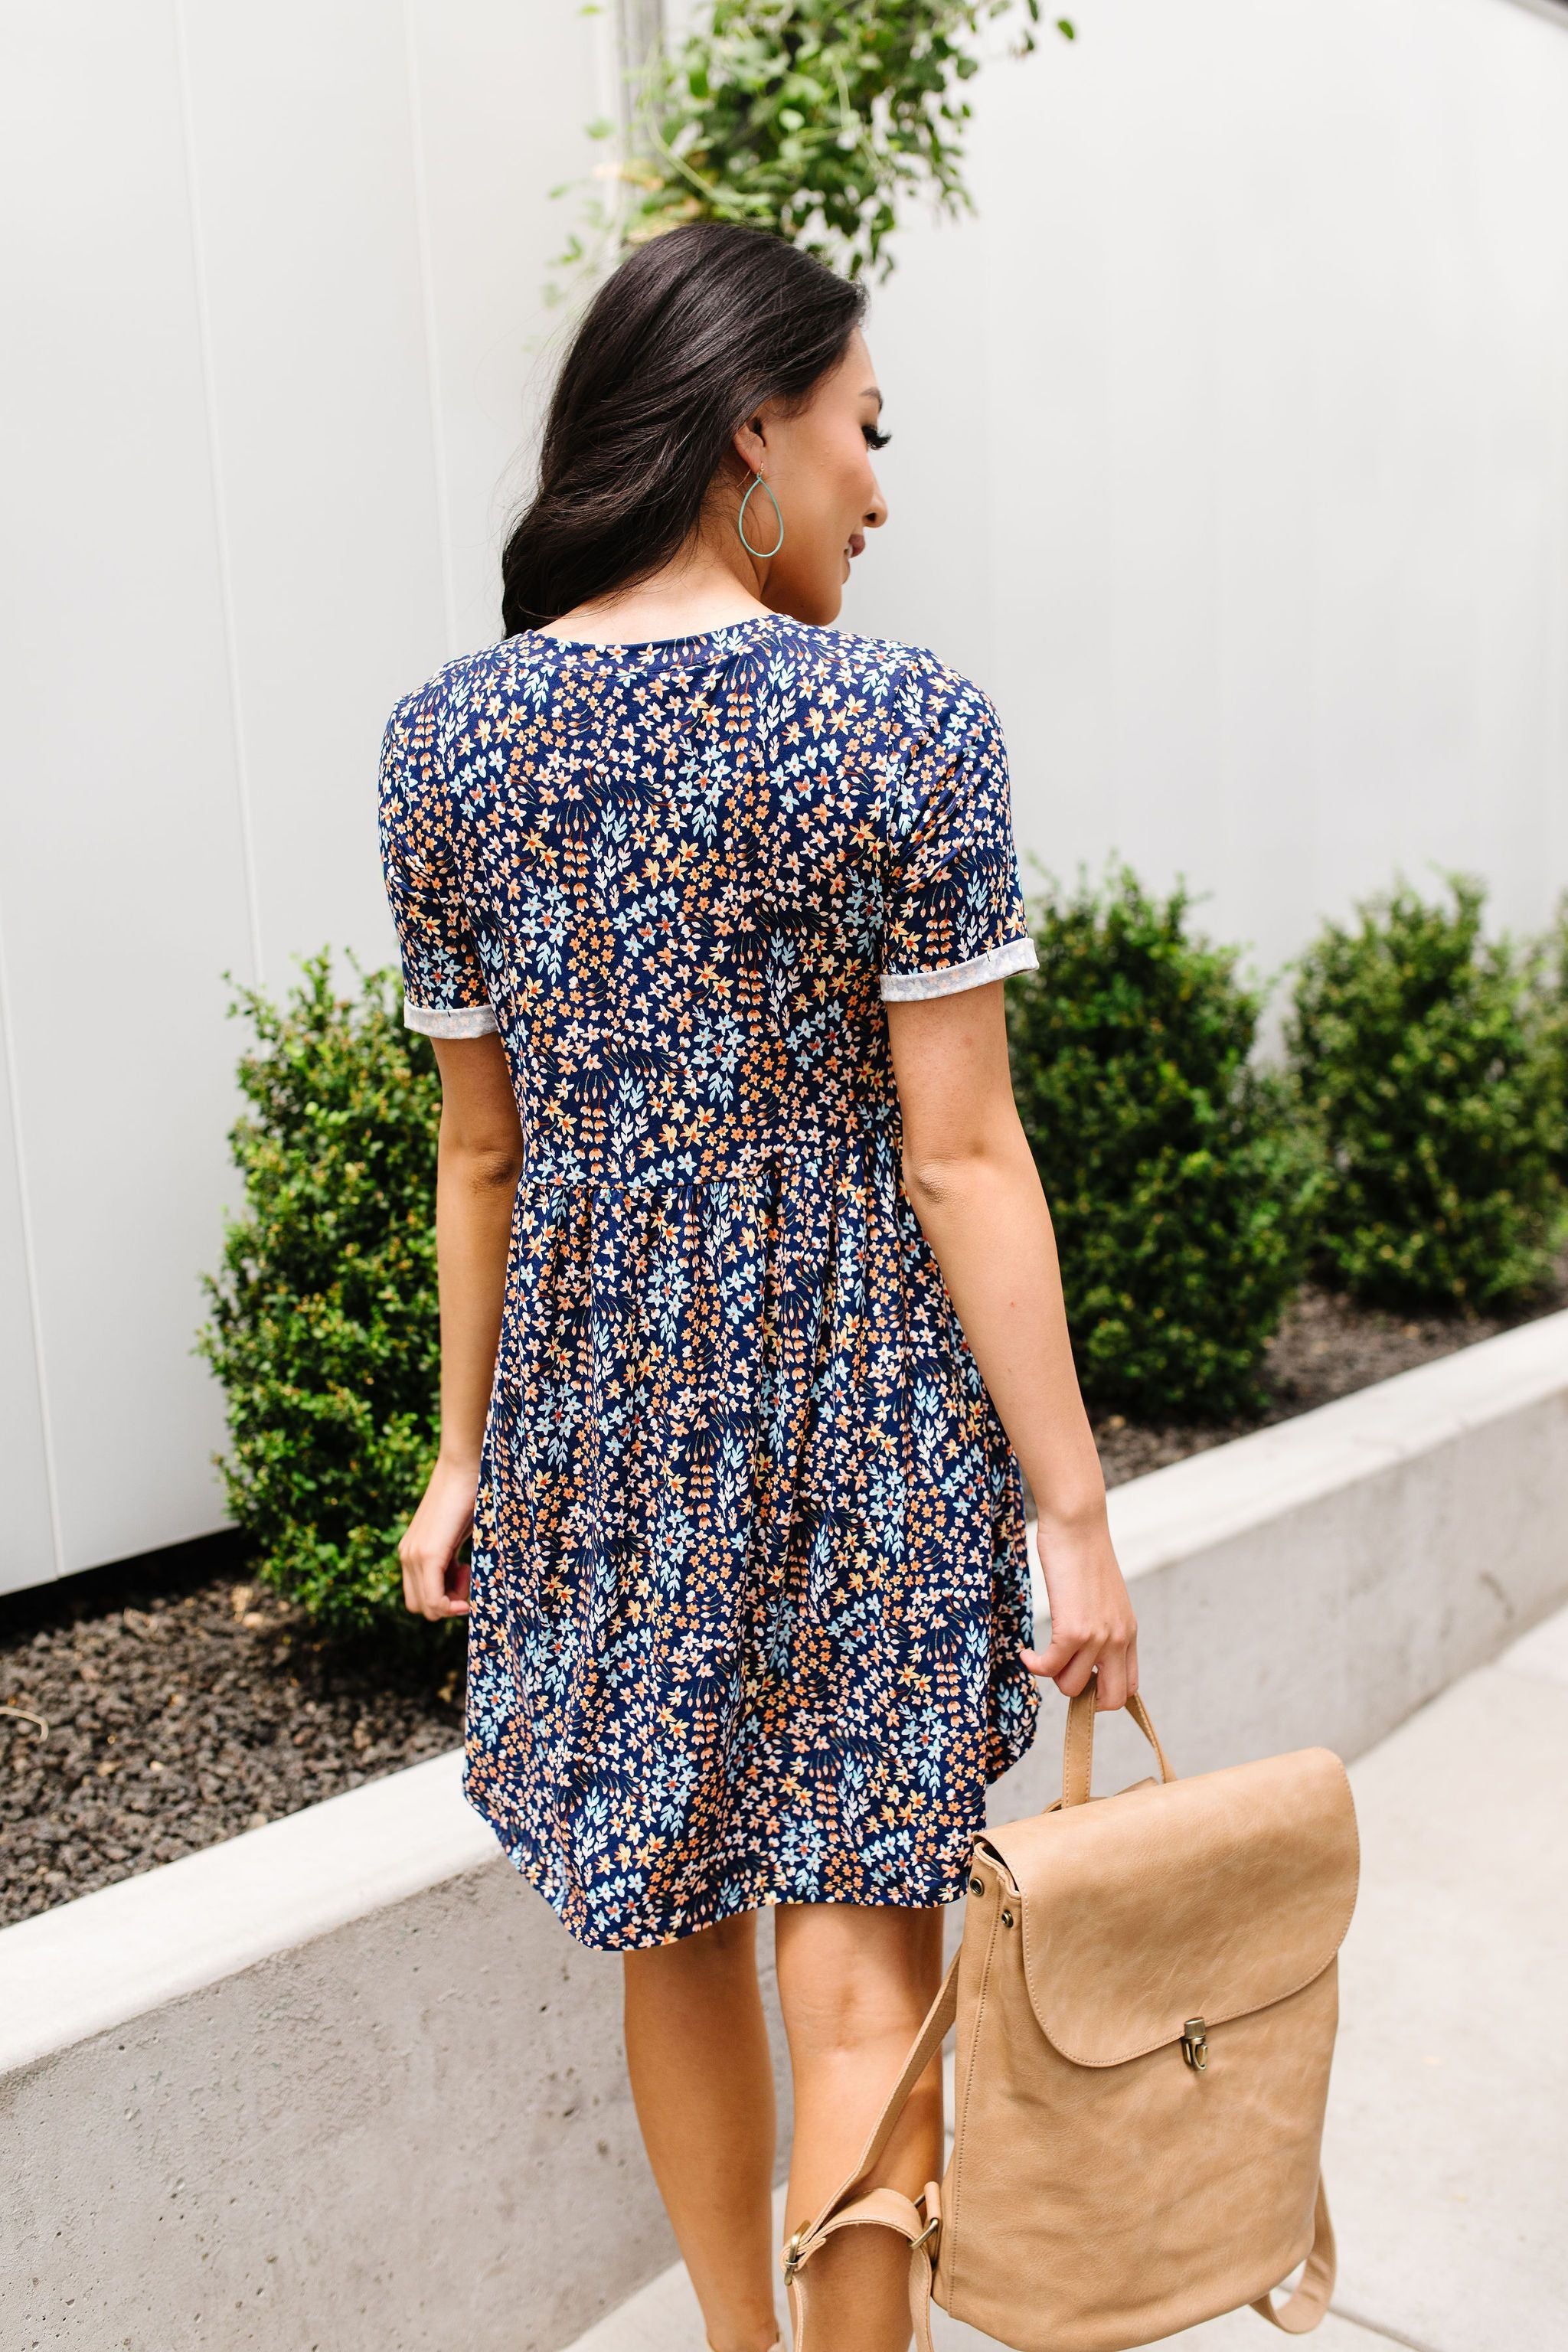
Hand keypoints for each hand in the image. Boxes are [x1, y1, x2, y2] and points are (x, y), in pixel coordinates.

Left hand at [399, 1455, 477, 1619]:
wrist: (463, 1465)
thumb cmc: (468, 1495)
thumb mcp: (456, 1536)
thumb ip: (451, 1560)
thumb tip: (460, 1586)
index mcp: (411, 1552)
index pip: (419, 1598)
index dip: (446, 1599)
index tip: (467, 1573)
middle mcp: (406, 1556)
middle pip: (420, 1607)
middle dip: (447, 1603)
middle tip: (467, 1573)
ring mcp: (413, 1555)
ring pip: (427, 1607)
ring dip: (452, 1600)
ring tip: (467, 1566)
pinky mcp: (428, 1553)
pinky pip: (434, 1600)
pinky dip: (452, 1600)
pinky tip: (467, 1568)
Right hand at [1018, 1509, 1137, 1709]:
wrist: (1077, 1526)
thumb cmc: (1083, 1555)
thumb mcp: (1104, 1598)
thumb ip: (1102, 1627)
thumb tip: (1081, 1654)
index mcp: (1128, 1633)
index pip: (1129, 1686)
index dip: (1103, 1692)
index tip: (1079, 1678)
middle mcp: (1118, 1639)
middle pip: (1111, 1700)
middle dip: (1083, 1698)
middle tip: (1061, 1674)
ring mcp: (1097, 1637)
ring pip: (1072, 1687)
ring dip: (1052, 1676)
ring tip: (1041, 1655)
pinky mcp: (1072, 1630)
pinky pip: (1049, 1668)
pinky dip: (1033, 1665)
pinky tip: (1025, 1653)